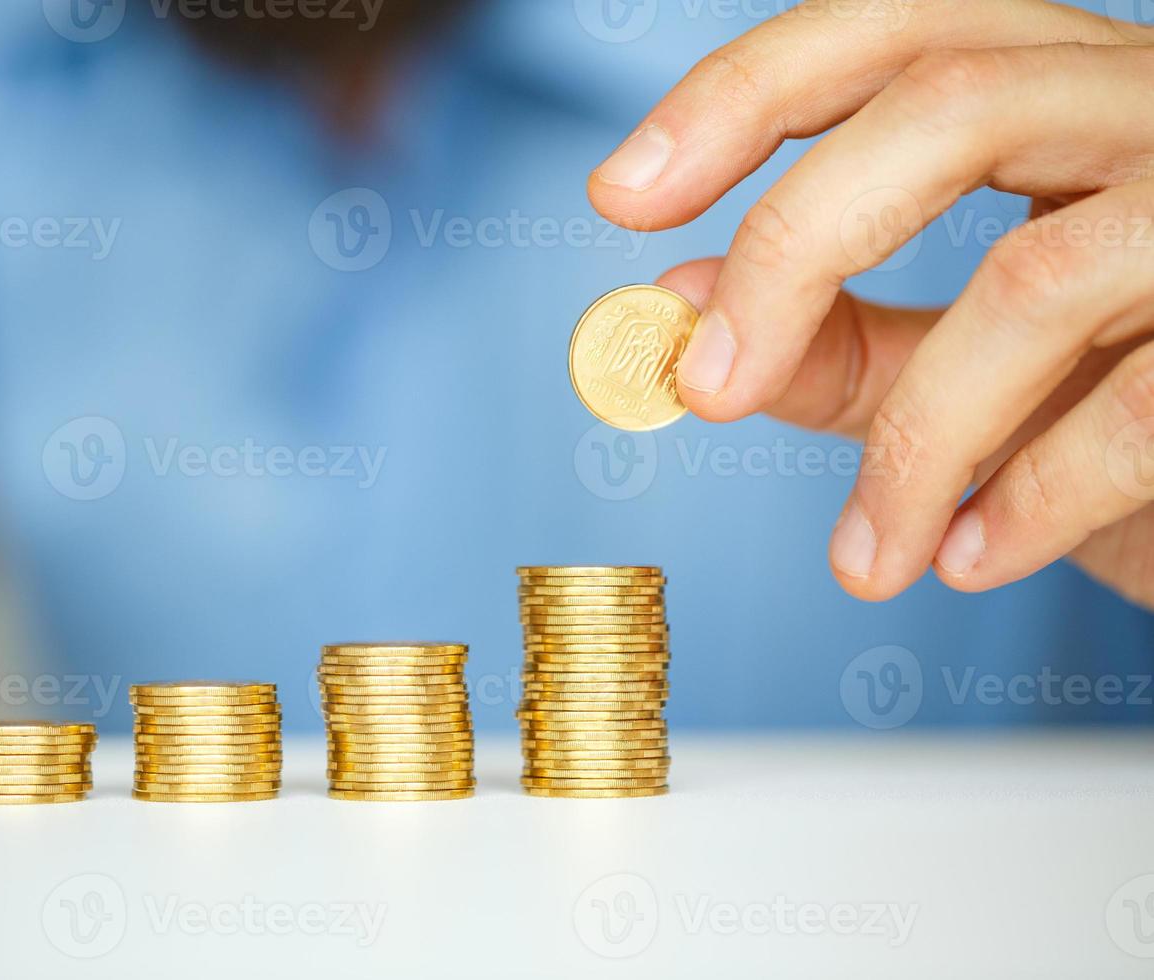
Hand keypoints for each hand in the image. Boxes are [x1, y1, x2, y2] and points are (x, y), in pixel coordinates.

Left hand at [588, 0, 1153, 610]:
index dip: (742, 96)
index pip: (888, 32)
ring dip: (914, 447)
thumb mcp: (968, 371)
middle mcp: (1148, 110)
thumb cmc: (1126, 410)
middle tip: (704, 387)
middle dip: (792, 248)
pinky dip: (1031, 502)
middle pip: (947, 105)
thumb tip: (675, 307)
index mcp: (1056, 95)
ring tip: (864, 561)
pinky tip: (968, 560)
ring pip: (1035, 279)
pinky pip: (1141, 407)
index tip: (621, 197)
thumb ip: (838, 336)